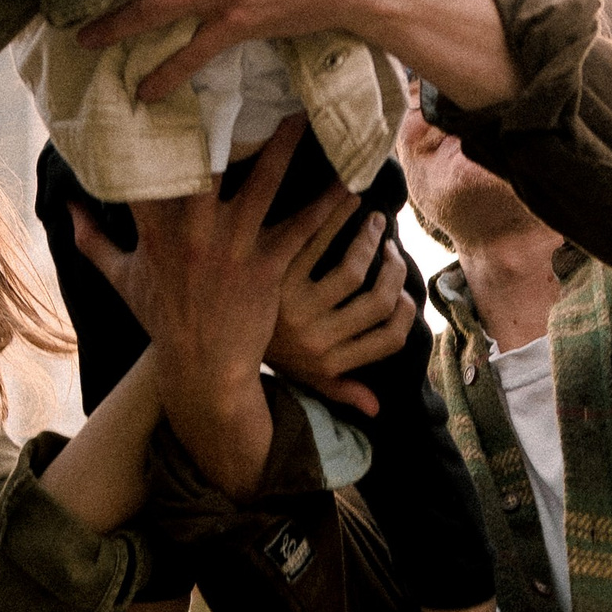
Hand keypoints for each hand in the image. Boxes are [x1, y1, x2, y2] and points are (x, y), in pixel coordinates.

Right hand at [67, 122, 359, 492]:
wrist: (203, 369)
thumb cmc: (163, 320)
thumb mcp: (122, 279)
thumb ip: (92, 240)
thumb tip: (66, 206)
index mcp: (156, 231)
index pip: (150, 170)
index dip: (156, 128)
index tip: (164, 86)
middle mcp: (194, 233)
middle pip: (211, 165)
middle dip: (228, 122)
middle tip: (244, 78)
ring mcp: (233, 248)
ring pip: (264, 184)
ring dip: (285, 147)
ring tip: (302, 112)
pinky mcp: (267, 267)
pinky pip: (302, 226)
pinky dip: (327, 203)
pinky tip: (348, 178)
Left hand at [267, 210, 415, 415]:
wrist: (205, 344)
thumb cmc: (263, 353)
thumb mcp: (303, 378)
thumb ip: (341, 390)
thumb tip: (377, 409)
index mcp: (330, 361)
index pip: (390, 338)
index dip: (406, 310)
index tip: (403, 288)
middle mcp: (316, 338)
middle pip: (378, 300)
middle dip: (393, 268)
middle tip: (390, 244)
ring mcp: (295, 308)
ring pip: (352, 269)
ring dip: (370, 239)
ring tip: (372, 220)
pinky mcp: (274, 279)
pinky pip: (314, 243)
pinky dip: (335, 217)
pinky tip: (345, 201)